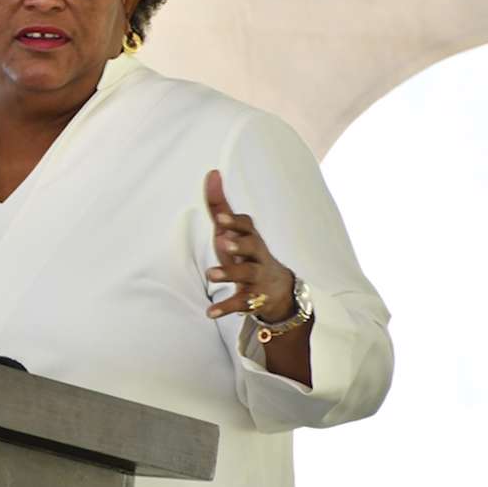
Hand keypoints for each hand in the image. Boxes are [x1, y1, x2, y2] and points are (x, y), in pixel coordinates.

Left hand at [203, 170, 295, 322]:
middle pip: (253, 247)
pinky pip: (241, 304)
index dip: (235, 223)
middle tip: (222, 243)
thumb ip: (220, 206)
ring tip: (211, 274)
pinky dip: (226, 308)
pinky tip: (210, 313)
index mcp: (251, 237)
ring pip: (247, 275)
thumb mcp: (233, 232)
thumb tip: (211, 173)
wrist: (277, 290)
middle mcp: (257, 256)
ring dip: (230, 274)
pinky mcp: (254, 299)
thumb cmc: (247, 254)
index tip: (220, 219)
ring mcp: (257, 278)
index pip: (247, 226)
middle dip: (240, 244)